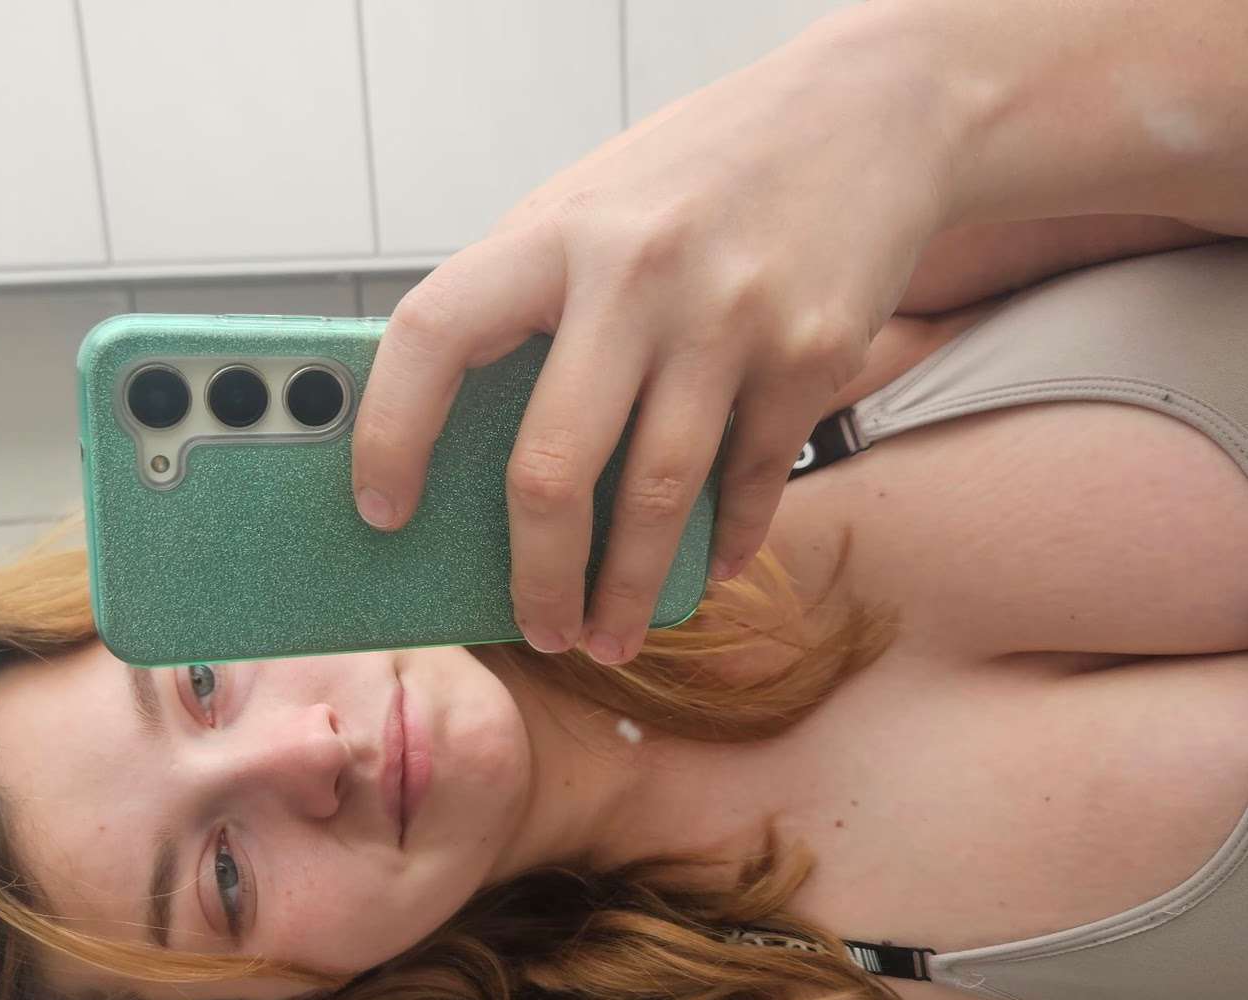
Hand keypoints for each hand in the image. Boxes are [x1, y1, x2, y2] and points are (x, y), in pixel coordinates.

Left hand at [349, 12, 955, 665]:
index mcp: (553, 233)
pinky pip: (753, 483)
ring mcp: (730, 319)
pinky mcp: (810, 357)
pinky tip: (702, 571)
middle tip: (536, 628)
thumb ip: (528, 306)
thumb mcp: (590, 208)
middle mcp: (636, 275)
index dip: (391, 432)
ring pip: (658, 498)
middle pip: (554, 467)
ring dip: (629, 591)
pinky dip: (724, 542)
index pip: (434, 336)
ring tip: (610, 636)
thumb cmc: (699, 177)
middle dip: (537, 576)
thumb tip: (458, 449)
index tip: (381, 510)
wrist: (866, 115)